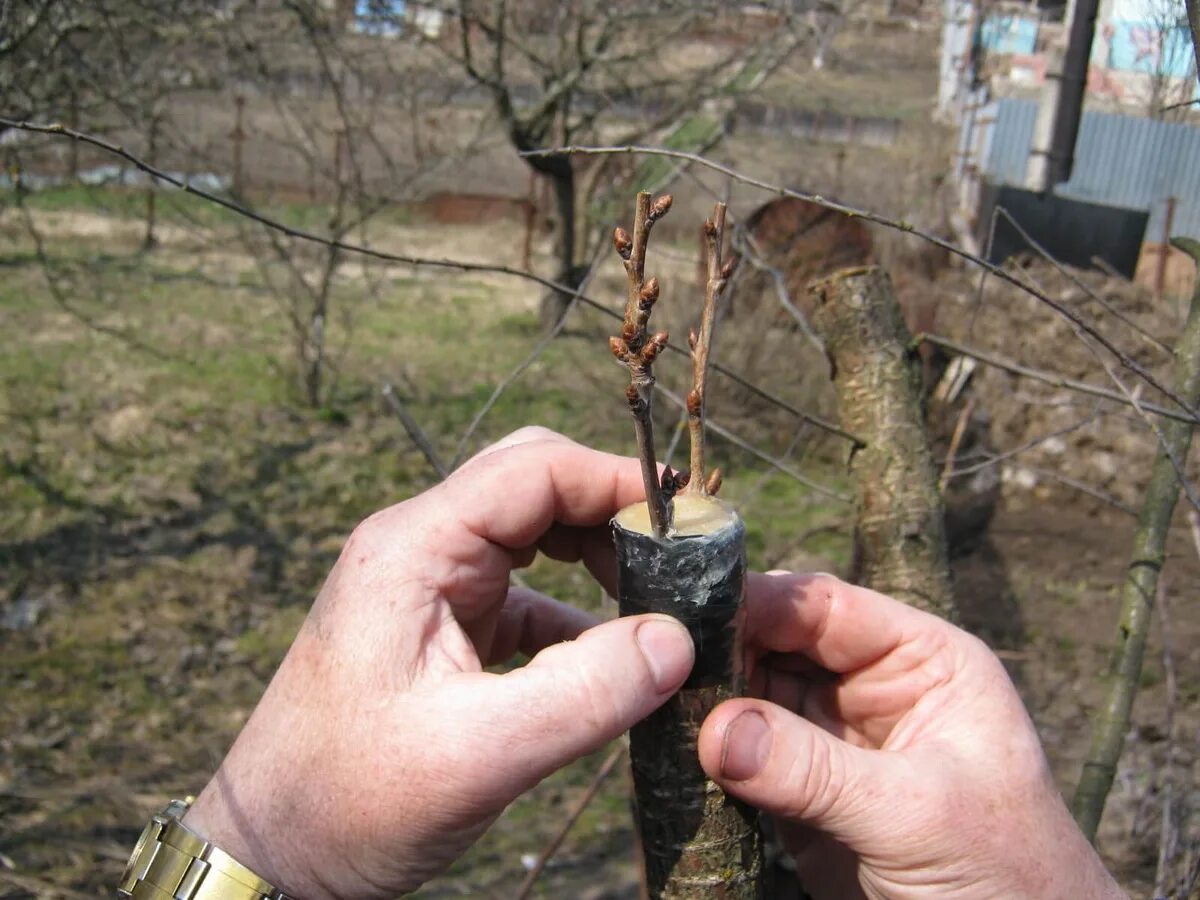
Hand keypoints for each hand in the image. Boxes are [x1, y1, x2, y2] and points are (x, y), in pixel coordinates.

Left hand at [182, 428, 694, 898]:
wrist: (272, 852)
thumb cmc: (350, 802)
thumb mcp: (476, 754)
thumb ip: (585, 694)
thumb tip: (678, 638)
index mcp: (412, 549)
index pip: (532, 469)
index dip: (616, 481)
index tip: (689, 518)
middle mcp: (419, 548)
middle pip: (534, 483)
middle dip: (610, 510)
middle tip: (678, 559)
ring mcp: (429, 586)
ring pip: (533, 532)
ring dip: (597, 556)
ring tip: (657, 603)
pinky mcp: (442, 626)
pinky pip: (526, 593)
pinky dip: (578, 612)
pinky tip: (615, 657)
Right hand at [699, 573, 1124, 899]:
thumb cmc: (1006, 877)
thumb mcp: (916, 814)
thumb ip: (816, 769)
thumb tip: (715, 729)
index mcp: (922, 661)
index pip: (826, 607)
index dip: (759, 601)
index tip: (689, 609)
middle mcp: (871, 689)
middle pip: (777, 644)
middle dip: (720, 652)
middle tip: (657, 665)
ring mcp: (833, 743)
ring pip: (750, 698)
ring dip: (706, 703)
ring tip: (653, 708)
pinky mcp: (803, 798)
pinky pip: (742, 758)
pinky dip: (706, 755)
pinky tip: (670, 750)